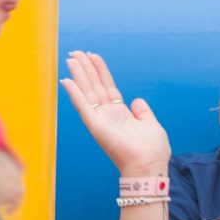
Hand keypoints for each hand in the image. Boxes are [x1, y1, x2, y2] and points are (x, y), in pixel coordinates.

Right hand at [61, 51, 170, 174]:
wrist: (149, 167)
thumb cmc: (152, 152)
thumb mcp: (151, 125)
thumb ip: (143, 112)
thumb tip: (136, 100)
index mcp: (121, 115)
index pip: (108, 88)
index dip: (101, 72)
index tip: (93, 56)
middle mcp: (109, 117)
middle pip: (95, 87)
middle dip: (86, 69)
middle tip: (76, 52)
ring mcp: (101, 121)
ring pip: (87, 93)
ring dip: (79, 75)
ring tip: (71, 58)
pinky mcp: (96, 128)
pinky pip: (83, 107)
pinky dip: (74, 94)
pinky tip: (66, 81)